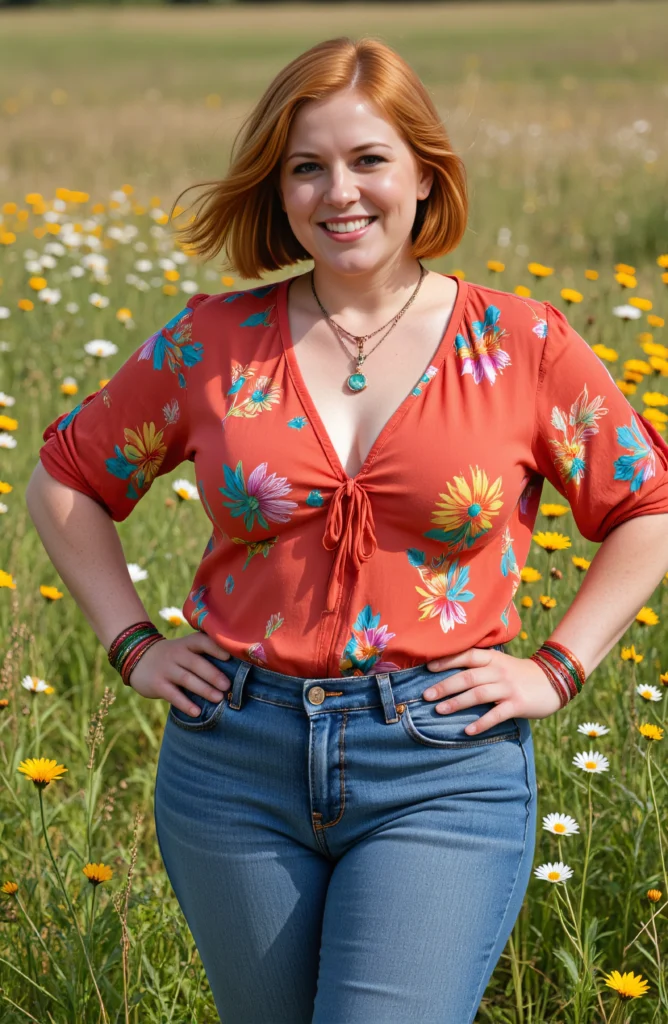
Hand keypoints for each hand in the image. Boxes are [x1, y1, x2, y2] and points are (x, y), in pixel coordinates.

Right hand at [127, 631, 230, 717]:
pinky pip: (172, 695)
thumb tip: (233, 672)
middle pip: (196, 663)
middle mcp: (176, 654)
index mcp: (187, 644)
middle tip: (227, 686)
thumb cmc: (173, 657)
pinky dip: (185, 704)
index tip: (229, 656)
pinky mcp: (157, 684)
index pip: (201, 641)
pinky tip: (196, 712)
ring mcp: (165, 669)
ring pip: (186, 679)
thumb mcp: (184, 649)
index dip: (215, 648)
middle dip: (213, 674)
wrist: (137, 658)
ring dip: (203, 689)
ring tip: (218, 699)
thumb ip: (202, 656)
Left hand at [422, 647, 562, 735]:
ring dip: (456, 703)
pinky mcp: (517, 704)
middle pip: (467, 677)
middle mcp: (498, 671)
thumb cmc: (519, 674)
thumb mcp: (500, 663)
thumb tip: (450, 672)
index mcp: (492, 658)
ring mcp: (508, 687)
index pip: (466, 655)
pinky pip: (496, 714)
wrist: (554, 681)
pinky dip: (481, 723)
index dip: (447, 660)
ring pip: (478, 694)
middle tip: (425, 695)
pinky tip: (467, 731)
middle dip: (444, 686)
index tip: (427, 667)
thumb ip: (480, 666)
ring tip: (439, 711)